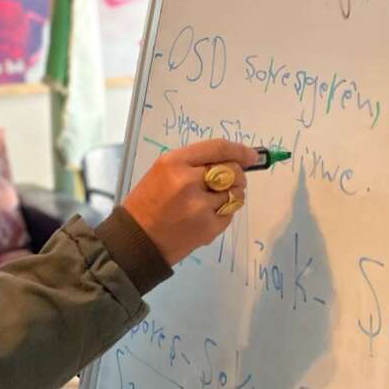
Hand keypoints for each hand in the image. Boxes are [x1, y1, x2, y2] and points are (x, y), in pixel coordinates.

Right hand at [121, 140, 259, 266]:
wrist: (137, 239)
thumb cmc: (147, 203)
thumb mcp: (162, 172)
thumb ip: (193, 163)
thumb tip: (231, 159)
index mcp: (174, 163)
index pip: (218, 148)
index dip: (239, 151)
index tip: (251, 155)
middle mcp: (189, 181)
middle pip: (233, 170)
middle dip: (236, 175)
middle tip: (226, 183)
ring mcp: (201, 206)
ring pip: (236, 193)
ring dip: (231, 195)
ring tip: (212, 201)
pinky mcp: (210, 227)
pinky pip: (231, 212)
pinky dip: (224, 212)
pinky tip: (206, 216)